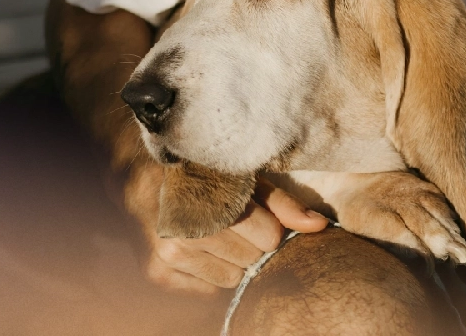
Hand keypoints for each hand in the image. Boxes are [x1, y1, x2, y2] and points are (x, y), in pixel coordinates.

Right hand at [127, 164, 329, 294]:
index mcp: (212, 200)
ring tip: (215, 234)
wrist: (146, 177)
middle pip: (251, 260)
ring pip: (231, 278)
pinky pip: (208, 289)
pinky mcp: (158, 272)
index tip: (253, 212)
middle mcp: (188, 230)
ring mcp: (169, 253)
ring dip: (230, 261)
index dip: (267, 226)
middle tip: (232, 224)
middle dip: (250, 245)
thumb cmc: (208, 177)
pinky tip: (199, 249)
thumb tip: (319, 226)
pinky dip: (210, 273)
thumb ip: (284, 204)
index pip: (269, 238)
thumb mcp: (247, 180)